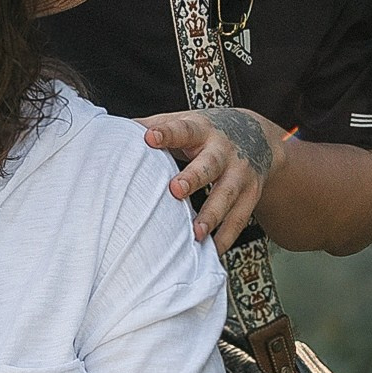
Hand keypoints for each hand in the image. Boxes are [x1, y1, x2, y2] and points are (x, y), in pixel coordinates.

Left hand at [141, 105, 285, 246]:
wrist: (258, 136)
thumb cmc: (207, 133)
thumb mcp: (185, 121)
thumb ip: (155, 125)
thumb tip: (113, 131)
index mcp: (201, 130)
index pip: (183, 129)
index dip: (166, 133)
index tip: (149, 138)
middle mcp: (223, 151)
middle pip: (209, 164)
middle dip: (194, 177)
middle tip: (175, 190)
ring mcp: (239, 174)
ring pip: (226, 195)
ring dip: (211, 215)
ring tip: (196, 233)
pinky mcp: (250, 195)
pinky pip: (239, 219)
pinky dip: (226, 237)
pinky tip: (212, 251)